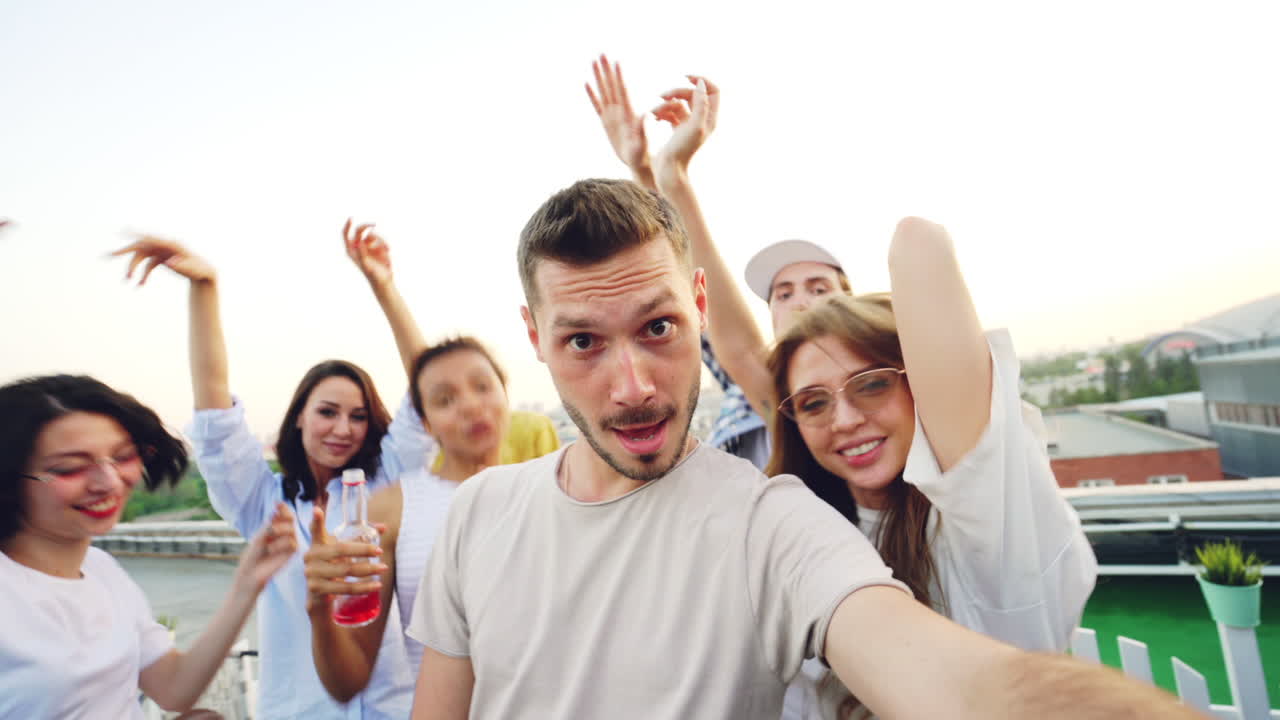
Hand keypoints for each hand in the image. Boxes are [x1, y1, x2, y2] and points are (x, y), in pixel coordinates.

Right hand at [110, 235, 216, 284]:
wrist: (206, 275)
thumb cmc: (201, 270)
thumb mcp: (194, 269)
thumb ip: (181, 265)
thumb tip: (168, 263)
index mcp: (171, 245)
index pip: (150, 238)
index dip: (136, 235)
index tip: (122, 231)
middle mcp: (164, 247)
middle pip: (141, 248)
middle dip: (125, 252)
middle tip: (107, 255)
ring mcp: (162, 253)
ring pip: (142, 258)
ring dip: (134, 268)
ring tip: (128, 280)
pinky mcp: (162, 260)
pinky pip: (148, 266)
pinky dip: (143, 275)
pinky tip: (140, 285)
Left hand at [234, 503, 298, 594]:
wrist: (251, 573)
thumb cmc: (252, 555)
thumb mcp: (259, 536)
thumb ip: (269, 524)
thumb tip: (276, 511)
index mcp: (275, 527)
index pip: (284, 513)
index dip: (283, 507)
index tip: (277, 503)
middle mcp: (284, 533)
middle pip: (291, 518)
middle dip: (283, 517)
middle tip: (271, 524)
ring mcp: (289, 542)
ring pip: (292, 529)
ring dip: (280, 530)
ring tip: (269, 538)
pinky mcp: (292, 553)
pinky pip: (292, 542)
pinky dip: (280, 544)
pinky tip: (271, 550)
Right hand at [303, 506, 386, 613]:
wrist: (319, 598)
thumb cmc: (334, 569)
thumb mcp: (344, 552)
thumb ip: (359, 538)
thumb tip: (384, 527)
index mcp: (318, 544)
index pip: (315, 530)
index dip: (317, 520)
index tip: (317, 510)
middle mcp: (312, 556)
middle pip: (341, 549)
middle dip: (363, 550)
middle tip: (380, 551)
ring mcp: (312, 573)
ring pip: (346, 570)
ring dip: (368, 570)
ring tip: (383, 568)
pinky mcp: (317, 589)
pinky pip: (345, 588)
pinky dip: (363, 587)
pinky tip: (376, 585)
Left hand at [343, 218, 392, 287]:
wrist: (384, 280)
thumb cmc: (374, 275)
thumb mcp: (367, 265)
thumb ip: (362, 254)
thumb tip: (358, 243)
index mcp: (352, 251)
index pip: (346, 234)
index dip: (348, 226)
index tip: (351, 218)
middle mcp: (358, 246)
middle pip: (359, 230)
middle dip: (366, 227)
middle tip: (374, 224)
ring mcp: (368, 246)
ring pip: (372, 235)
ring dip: (381, 241)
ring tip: (387, 250)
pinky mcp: (377, 247)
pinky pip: (380, 239)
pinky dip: (385, 244)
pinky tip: (389, 251)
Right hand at [585, 54, 651, 177]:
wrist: (638, 163)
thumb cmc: (642, 156)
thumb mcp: (643, 144)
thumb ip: (644, 130)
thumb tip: (647, 116)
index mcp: (629, 113)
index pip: (623, 91)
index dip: (619, 77)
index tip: (616, 62)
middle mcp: (620, 111)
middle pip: (612, 86)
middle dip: (606, 70)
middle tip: (601, 54)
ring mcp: (612, 115)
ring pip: (604, 91)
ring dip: (599, 77)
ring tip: (594, 61)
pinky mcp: (606, 122)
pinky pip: (597, 106)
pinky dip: (592, 95)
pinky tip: (587, 84)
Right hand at [652, 76, 719, 184]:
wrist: (669, 171)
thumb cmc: (682, 150)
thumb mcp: (694, 126)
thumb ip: (700, 104)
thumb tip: (700, 84)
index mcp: (709, 118)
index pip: (713, 90)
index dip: (701, 80)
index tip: (686, 77)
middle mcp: (701, 120)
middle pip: (692, 94)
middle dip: (676, 92)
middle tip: (662, 96)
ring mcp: (688, 124)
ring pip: (678, 103)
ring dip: (665, 104)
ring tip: (654, 113)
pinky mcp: (677, 129)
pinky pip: (670, 113)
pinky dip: (661, 113)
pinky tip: (654, 118)